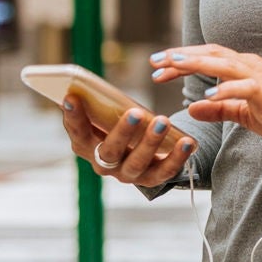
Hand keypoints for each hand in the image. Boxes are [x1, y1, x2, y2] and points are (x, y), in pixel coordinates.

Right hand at [61, 100, 194, 186]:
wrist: (144, 154)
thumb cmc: (120, 126)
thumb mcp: (107, 116)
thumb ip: (99, 105)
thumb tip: (83, 83)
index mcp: (88, 147)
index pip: (78, 134)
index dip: (74, 118)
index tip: (73, 97)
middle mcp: (105, 165)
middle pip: (110, 152)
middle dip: (122, 131)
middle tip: (135, 112)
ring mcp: (128, 174)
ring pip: (137, 162)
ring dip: (151, 142)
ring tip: (163, 120)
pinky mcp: (152, 179)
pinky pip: (165, 171)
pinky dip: (178, 157)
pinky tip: (188, 141)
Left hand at [150, 44, 261, 154]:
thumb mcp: (245, 114)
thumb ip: (219, 109)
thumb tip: (192, 108)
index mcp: (244, 69)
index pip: (208, 57)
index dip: (181, 60)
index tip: (156, 67)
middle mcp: (250, 67)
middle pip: (212, 54)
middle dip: (182, 56)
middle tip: (154, 62)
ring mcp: (260, 79)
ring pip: (225, 63)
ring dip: (198, 63)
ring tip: (173, 65)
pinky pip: (245, 88)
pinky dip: (225, 89)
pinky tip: (207, 96)